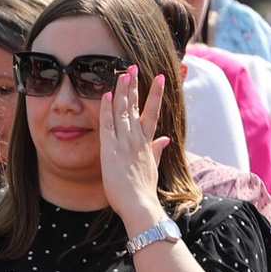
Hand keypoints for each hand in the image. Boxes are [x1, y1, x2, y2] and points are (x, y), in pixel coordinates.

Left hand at [98, 66, 171, 231]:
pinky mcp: (111, 151)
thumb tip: (165, 139)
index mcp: (148, 142)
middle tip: (134, 67)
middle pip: (136, 107)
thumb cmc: (144, 189)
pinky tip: (105, 96)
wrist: (140, 204)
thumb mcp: (153, 167)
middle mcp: (137, 139)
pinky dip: (106, 110)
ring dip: (122, 92)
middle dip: (135, 86)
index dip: (155, 94)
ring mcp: (125, 143)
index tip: (159, 77)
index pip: (152, 112)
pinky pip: (108, 126)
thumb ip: (157, 150)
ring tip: (123, 73)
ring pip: (123, 112)